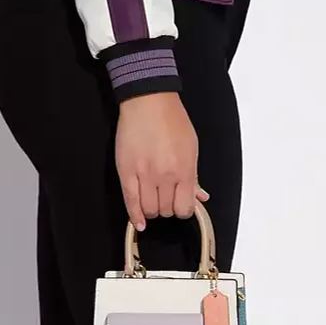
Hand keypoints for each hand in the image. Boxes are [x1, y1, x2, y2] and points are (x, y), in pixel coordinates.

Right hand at [115, 92, 208, 231]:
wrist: (148, 101)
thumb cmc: (172, 121)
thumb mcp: (191, 148)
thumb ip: (194, 176)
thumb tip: (199, 197)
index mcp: (184, 170)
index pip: (184, 208)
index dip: (183, 211)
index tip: (180, 206)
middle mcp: (165, 176)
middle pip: (166, 211)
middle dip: (167, 208)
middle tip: (165, 198)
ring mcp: (144, 175)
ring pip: (149, 209)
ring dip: (152, 210)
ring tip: (152, 201)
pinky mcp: (126, 171)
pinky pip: (130, 201)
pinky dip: (134, 216)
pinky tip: (139, 223)